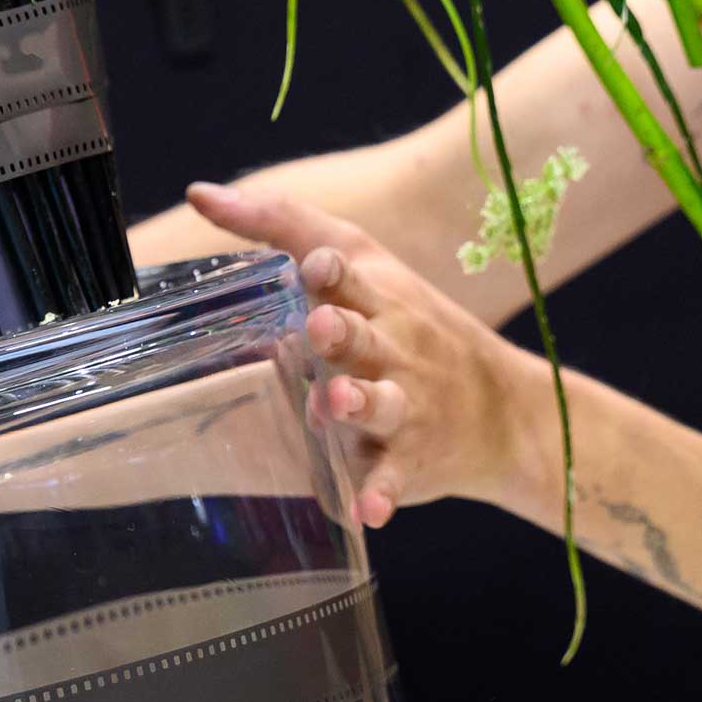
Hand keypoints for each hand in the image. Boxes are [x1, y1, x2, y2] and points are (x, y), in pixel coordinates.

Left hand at [185, 180, 547, 529]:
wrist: (500, 410)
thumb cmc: (407, 323)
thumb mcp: (362, 263)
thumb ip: (284, 227)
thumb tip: (201, 192)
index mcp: (377, 299)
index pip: (353, 279)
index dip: (331, 272)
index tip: (313, 266)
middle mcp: (393, 349)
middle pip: (365, 337)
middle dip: (342, 332)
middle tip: (320, 327)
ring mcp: (405, 406)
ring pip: (381, 404)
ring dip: (359, 403)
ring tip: (336, 401)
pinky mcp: (411, 460)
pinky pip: (395, 478)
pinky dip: (382, 493)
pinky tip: (367, 510)